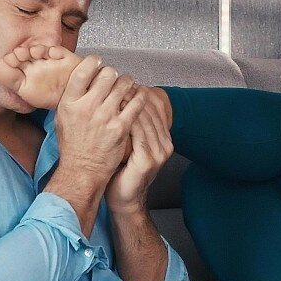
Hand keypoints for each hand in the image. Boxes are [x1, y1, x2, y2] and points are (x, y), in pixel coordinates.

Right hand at [53, 56, 146, 183]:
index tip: (98, 61)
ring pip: (123, 85)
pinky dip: (140, 96)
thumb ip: (71, 97)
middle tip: (115, 76)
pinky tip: (139, 96)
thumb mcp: (62, 118)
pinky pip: (136, 103)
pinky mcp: (120, 127)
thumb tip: (82, 77)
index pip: (82, 71)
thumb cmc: (72, 145)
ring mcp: (104, 117)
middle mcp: (86, 107)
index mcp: (69, 103)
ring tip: (128, 84)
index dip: (93, 62)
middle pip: (106, 75)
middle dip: (113, 73)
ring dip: (128, 82)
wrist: (82, 170)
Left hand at [106, 87, 173, 213]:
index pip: (155, 109)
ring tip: (115, 91)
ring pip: (144, 119)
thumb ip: (131, 127)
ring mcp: (159, 153)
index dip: (140, 93)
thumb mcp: (129, 145)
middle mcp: (165, 145)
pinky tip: (116, 109)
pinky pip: (137, 133)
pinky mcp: (148, 160)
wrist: (123, 199)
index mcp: (164, 140)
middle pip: (151, 111)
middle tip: (117, 82)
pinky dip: (127, 118)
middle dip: (134, 95)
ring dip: (130, 103)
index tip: (123, 82)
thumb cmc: (122, 172)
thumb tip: (121, 100)